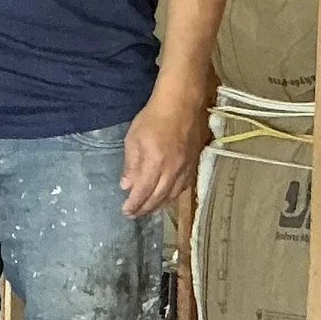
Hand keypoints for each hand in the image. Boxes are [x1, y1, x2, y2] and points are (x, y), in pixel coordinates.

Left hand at [121, 86, 207, 217]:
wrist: (181, 105)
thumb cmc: (152, 119)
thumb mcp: (133, 140)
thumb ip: (131, 165)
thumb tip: (126, 186)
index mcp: (155, 164)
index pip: (143, 192)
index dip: (134, 205)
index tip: (126, 212)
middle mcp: (173, 170)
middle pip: (159, 197)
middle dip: (146, 208)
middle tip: (135, 214)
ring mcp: (186, 168)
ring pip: (173, 194)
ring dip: (160, 205)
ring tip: (149, 209)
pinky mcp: (194, 163)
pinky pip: (185, 186)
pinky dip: (174, 195)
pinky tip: (168, 197)